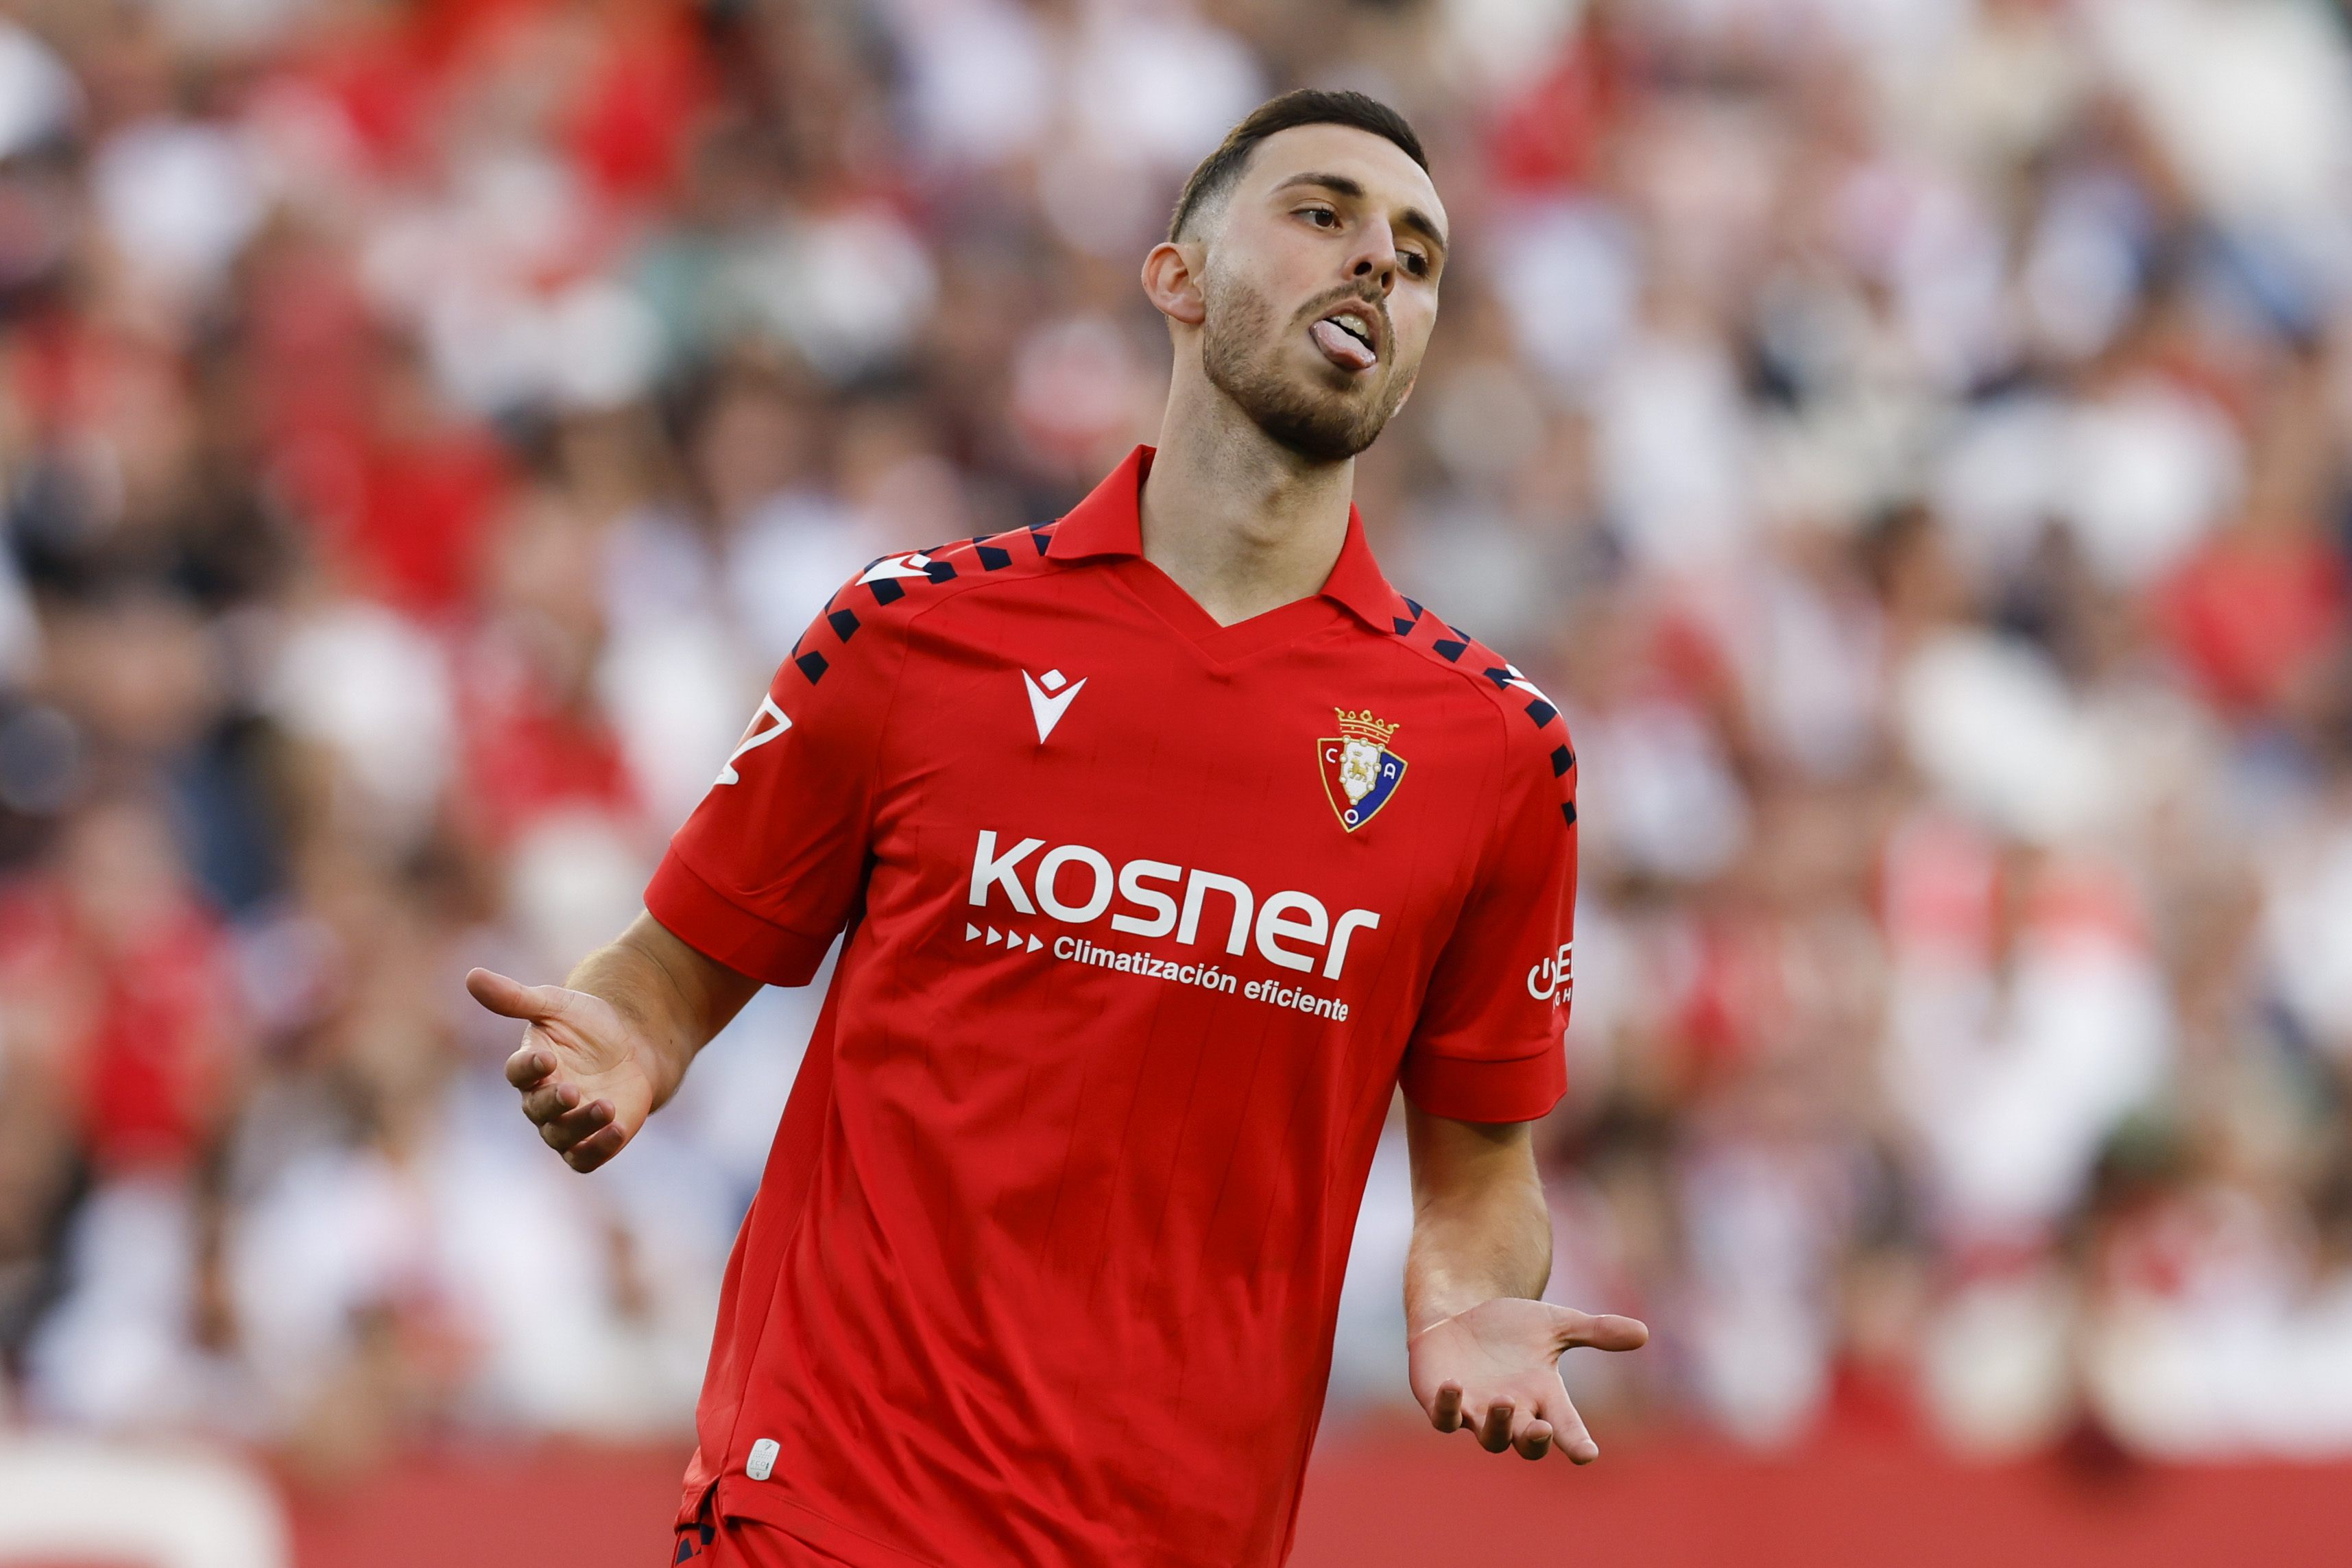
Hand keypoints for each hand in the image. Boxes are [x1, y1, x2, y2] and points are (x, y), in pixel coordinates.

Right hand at [466, 967, 657, 1172]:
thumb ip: (516, 997)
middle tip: (570, 1090)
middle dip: (553, 1102)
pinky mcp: (591, 1141)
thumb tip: (472, 975)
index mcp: (530, 1066)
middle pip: (537, 1110)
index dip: (529, 1067)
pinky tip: (618, 1130)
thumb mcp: (558, 1005)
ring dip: (581, 1125)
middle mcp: (541, 1099)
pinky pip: (585, 1157)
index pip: (519, 1072)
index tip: (547, 1057)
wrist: (634, 1047)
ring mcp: (566, 1123)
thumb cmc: (589, 1024)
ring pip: (562, 1136)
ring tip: (606, 1106)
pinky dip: (598, 1148)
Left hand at [1407, 1297, 1648, 1461]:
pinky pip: (1445, 1417)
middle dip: (1534, 1440)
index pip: (1567, 1429)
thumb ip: (1596, 1330)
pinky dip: (1448, 1406)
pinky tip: (1454, 1384)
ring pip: (1489, 1437)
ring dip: (1496, 1424)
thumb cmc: (1510, 1327)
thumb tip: (1644, 1332)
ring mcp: (1476, 1413)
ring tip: (1502, 1401)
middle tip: (1541, 1429)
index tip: (1588, 1454)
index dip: (1576, 1443)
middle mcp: (1513, 1414)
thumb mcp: (1555, 1323)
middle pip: (1527, 1443)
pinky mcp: (1442, 1404)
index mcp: (1544, 1398)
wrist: (1460, 1315)